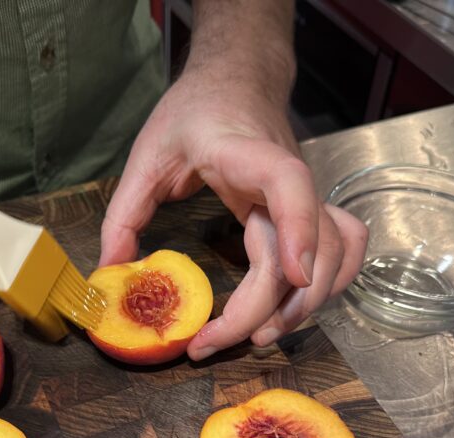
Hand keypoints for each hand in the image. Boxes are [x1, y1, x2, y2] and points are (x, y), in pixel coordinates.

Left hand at [99, 69, 367, 359]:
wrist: (238, 80)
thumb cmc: (195, 111)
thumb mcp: (148, 154)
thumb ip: (123, 213)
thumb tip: (110, 272)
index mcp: (247, 154)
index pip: (290, 183)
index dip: (300, 228)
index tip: (293, 276)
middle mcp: (287, 181)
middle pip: (306, 249)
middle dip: (270, 307)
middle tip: (215, 341)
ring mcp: (306, 198)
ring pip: (334, 257)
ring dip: (303, 306)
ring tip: (256, 336)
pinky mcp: (310, 212)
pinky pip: (343, 252)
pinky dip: (330, 286)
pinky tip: (293, 310)